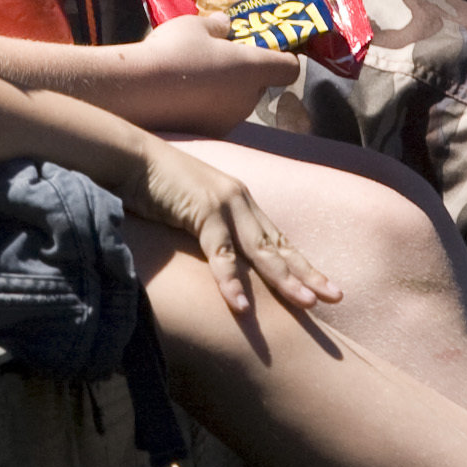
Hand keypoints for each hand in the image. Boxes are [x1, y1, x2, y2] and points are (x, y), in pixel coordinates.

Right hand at [126, 11, 296, 130]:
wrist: (138, 93)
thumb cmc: (173, 52)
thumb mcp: (195, 26)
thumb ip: (216, 26)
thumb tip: (225, 25)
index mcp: (252, 69)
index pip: (289, 68)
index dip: (283, 58)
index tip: (265, 49)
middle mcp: (247, 100)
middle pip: (259, 86)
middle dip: (244, 74)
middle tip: (219, 60)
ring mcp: (228, 122)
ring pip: (236, 103)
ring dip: (224, 93)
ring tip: (194, 79)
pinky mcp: (208, 136)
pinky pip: (215, 118)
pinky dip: (205, 109)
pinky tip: (181, 98)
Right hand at [132, 139, 340, 321]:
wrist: (130, 159)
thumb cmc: (155, 188)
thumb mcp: (191, 213)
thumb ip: (208, 234)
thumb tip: (216, 263)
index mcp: (241, 204)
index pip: (278, 240)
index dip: (302, 266)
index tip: (325, 289)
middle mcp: (241, 202)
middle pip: (280, 246)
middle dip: (308, 274)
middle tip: (336, 297)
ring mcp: (225, 205)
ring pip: (261, 251)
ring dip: (284, 280)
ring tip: (306, 304)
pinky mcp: (202, 211)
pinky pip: (220, 254)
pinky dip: (230, 282)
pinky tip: (242, 307)